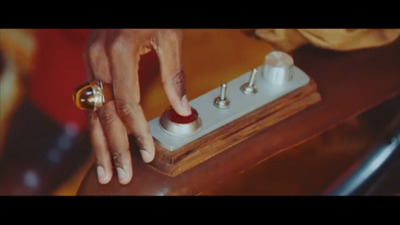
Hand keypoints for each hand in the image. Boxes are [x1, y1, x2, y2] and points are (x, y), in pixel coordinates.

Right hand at [84, 29, 190, 184]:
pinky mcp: (90, 64)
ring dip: (98, 144)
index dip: (137, 131)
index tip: (147, 153)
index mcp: (120, 50)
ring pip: (92, 112)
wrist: (126, 3)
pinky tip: (100, 144)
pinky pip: (91, 102)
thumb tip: (182, 109)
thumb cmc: (150, 14)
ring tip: (104, 171)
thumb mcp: (169, 37)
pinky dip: (96, 127)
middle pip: (105, 113)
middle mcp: (99, 58)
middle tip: (121, 175)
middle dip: (113, 148)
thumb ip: (175, 74)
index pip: (128, 102)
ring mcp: (90, 61)